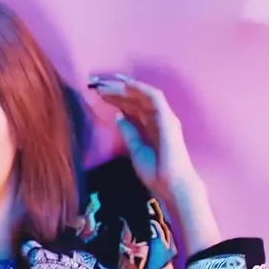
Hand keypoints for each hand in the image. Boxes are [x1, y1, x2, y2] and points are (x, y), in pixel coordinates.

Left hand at [86, 73, 200, 200]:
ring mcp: (165, 117)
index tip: (99, 94)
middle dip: (117, 91)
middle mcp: (159, 119)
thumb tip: (119, 116)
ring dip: (124, 88)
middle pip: (136, 100)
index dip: (117, 99)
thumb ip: (129, 132)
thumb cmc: (156, 173)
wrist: (171, 185)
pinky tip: (124, 85)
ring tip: (105, 83)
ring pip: (143, 95)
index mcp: (152, 127)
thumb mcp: (136, 150)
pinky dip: (139, 89)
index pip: (133, 108)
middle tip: (97, 85)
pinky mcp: (167, 118)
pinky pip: (154, 97)